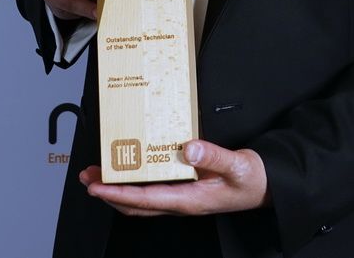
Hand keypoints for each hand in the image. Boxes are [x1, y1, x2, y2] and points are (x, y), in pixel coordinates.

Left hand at [81, 140, 269, 215]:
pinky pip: (152, 191)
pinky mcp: (185, 190)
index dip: (117, 193)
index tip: (96, 185)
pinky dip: (134, 184)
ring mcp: (182, 198)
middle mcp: (181, 203)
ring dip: (116, 189)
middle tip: (87, 177)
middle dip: (107, 192)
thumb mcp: (237, 165)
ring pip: (141, 200)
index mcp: (189, 200)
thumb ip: (214, 156)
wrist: (266, 187)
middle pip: (135, 204)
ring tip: (98, 174)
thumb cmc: (253, 180)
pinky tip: (129, 171)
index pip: (145, 199)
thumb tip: (190, 148)